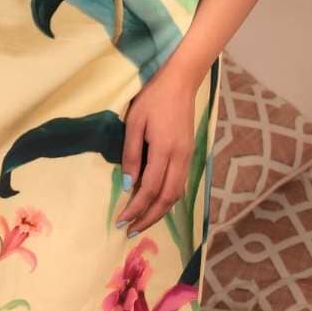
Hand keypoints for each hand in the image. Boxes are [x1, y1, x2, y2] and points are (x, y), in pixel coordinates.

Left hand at [116, 49, 207, 236]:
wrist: (180, 80)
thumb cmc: (152, 97)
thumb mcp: (134, 122)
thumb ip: (131, 153)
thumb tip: (128, 184)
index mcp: (164, 149)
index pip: (149, 188)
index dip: (136, 208)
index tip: (121, 221)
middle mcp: (180, 158)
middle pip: (167, 198)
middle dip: (149, 217)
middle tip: (131, 230)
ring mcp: (188, 156)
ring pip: (177, 193)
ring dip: (160, 211)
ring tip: (143, 222)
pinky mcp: (190, 153)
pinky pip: (181, 184)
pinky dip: (169, 198)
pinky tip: (157, 203)